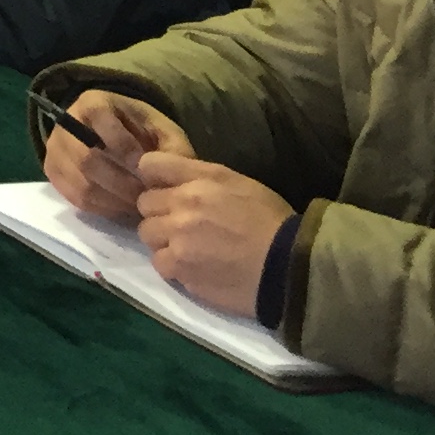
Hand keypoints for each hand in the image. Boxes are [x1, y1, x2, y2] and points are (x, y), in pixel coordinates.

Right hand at [41, 88, 189, 223]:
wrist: (117, 132)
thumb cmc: (143, 131)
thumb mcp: (163, 129)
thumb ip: (173, 148)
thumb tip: (166, 176)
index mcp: (93, 102)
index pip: (103, 125)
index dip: (127, 150)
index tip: (148, 170)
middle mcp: (66, 121)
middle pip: (87, 160)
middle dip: (121, 183)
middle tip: (146, 196)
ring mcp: (55, 148)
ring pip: (80, 183)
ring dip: (112, 199)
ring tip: (137, 204)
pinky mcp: (53, 171)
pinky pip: (74, 197)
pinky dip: (100, 207)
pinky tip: (121, 206)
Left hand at [135, 152, 292, 314]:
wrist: (290, 268)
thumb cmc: (271, 221)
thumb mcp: (239, 183)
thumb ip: (200, 177)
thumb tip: (173, 180)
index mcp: (199, 180)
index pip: (149, 164)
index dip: (153, 176)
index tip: (163, 187)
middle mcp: (181, 205)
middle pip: (145, 203)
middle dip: (160, 211)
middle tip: (181, 222)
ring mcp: (177, 239)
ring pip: (147, 233)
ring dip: (163, 239)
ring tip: (188, 247)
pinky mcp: (180, 269)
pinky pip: (159, 263)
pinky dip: (172, 266)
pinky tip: (193, 267)